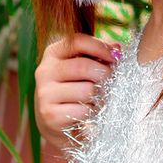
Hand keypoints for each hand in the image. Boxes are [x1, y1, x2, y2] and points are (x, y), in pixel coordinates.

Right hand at [35, 33, 119, 147]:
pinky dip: (92, 111)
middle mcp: (45, 70)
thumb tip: (117, 48)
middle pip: (84, 66)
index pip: (78, 41)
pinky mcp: (50, 114)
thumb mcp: (83, 68)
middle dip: (104, 74)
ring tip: (99, 97)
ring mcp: (45, 93)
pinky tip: (89, 111)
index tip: (116, 56)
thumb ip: (98, 55)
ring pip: (87, 90)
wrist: (54, 121)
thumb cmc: (73, 88)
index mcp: (53, 53)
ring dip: (100, 96)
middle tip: (112, 81)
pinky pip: (83, 110)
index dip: (101, 47)